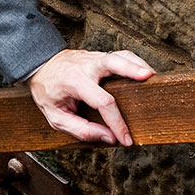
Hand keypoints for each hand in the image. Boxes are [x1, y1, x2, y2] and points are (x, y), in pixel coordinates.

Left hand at [27, 48, 154, 145]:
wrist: (40, 66)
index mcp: (74, 81)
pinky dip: (135, 63)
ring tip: (154, 78)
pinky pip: (122, 56)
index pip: (102, 102)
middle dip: (132, 69)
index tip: (126, 139)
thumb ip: (80, 129)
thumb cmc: (48, 92)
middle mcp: (86, 65)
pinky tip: (144, 74)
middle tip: (149, 77)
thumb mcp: (55, 116)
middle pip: (113, 62)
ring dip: (139, 64)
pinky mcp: (101, 56)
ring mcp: (95, 58)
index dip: (117, 122)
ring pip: (121, 55)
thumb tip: (108, 138)